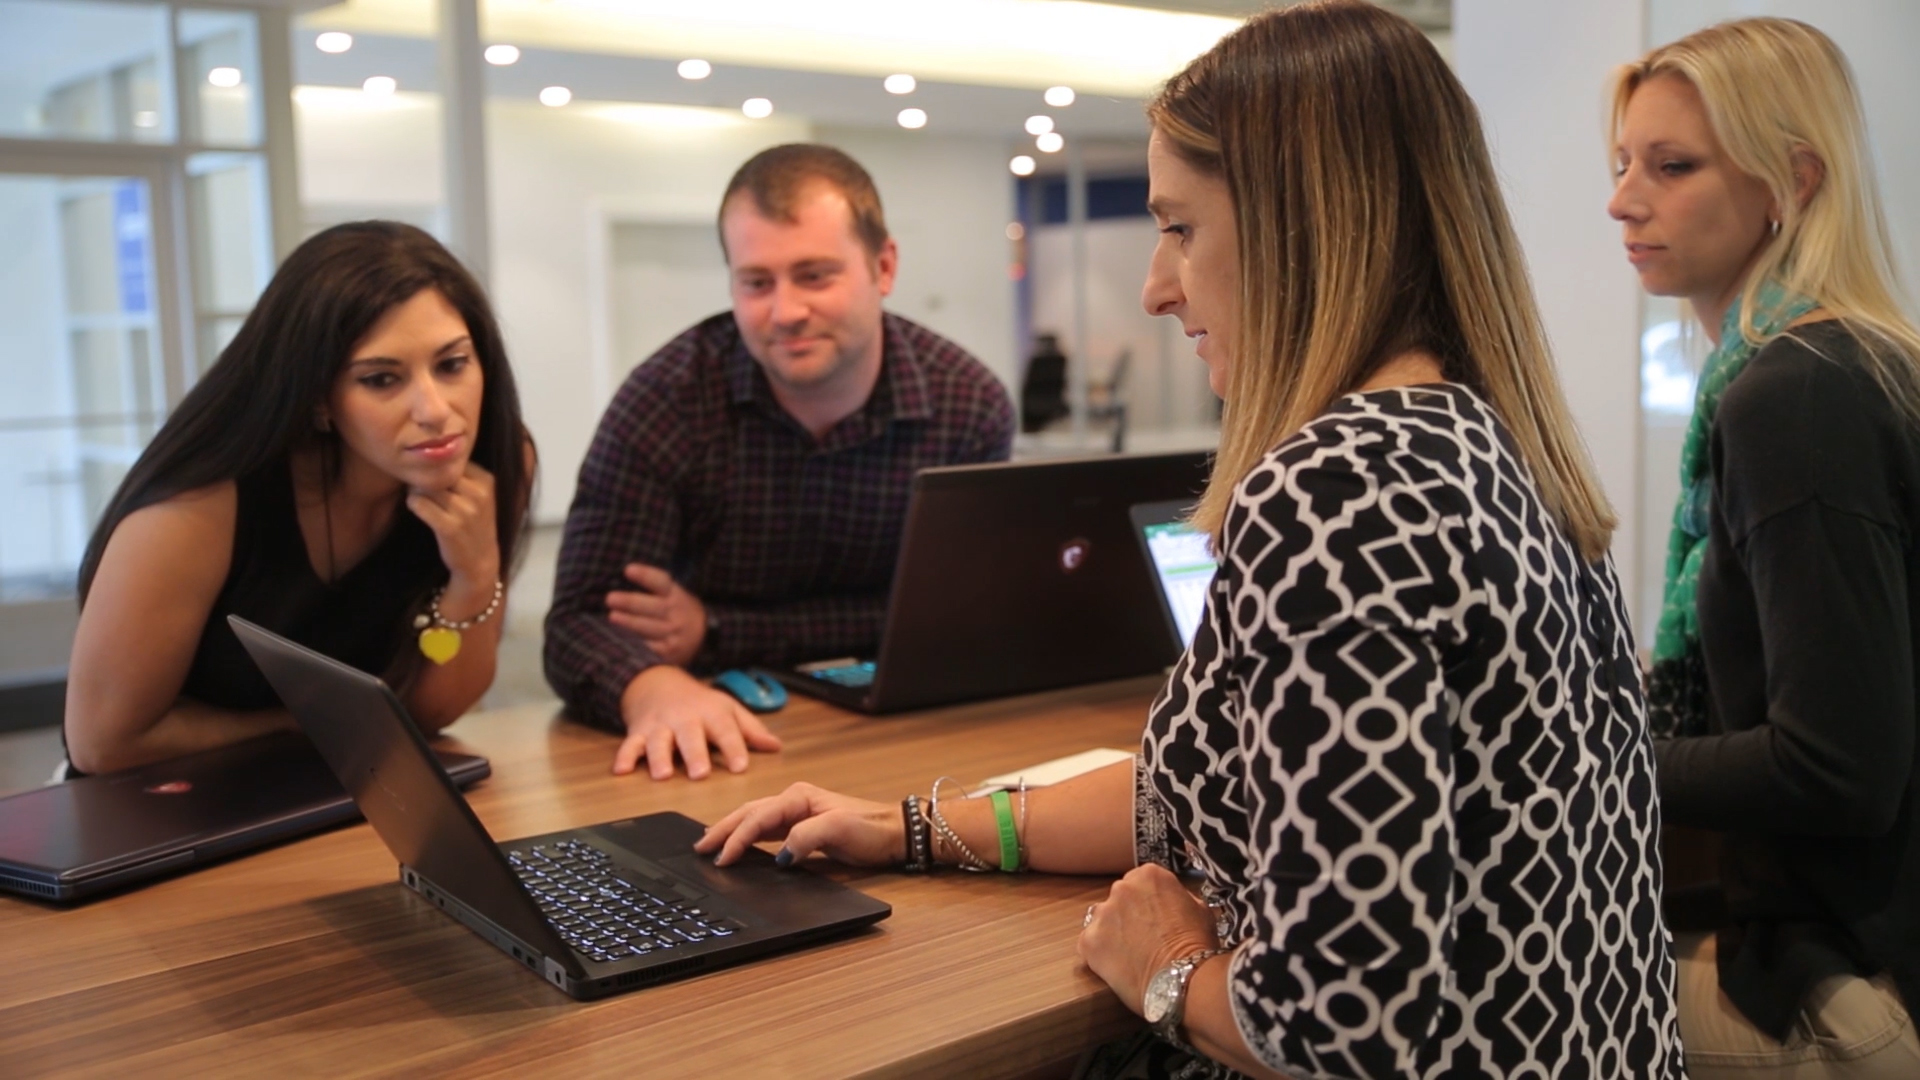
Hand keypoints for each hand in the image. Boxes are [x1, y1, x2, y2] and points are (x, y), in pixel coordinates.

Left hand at [406, 462, 499, 586]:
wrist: (480, 560)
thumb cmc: (473, 523)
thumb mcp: (477, 495)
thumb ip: (460, 475)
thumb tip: (428, 451)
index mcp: (486, 480)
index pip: (451, 460)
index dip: (436, 467)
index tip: (433, 478)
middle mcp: (479, 494)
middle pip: (437, 471)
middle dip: (425, 478)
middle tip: (421, 488)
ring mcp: (466, 512)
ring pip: (425, 486)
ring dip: (417, 492)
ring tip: (422, 501)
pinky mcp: (451, 528)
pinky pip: (419, 504)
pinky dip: (414, 505)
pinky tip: (419, 510)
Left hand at [608, 563, 705, 666]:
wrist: (703, 638)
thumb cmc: (677, 611)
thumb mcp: (675, 595)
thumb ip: (655, 588)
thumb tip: (625, 575)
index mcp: (677, 596)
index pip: (661, 582)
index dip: (645, 576)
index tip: (628, 570)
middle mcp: (678, 615)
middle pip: (653, 606)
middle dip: (631, 602)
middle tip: (610, 598)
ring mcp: (674, 635)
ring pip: (649, 628)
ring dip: (629, 622)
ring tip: (613, 616)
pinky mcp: (669, 653)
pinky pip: (648, 648)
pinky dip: (633, 642)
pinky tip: (621, 639)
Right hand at [615, 665, 781, 779]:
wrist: (659, 683)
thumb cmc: (700, 703)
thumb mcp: (728, 710)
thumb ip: (750, 730)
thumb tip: (776, 747)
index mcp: (711, 713)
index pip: (725, 730)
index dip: (734, 748)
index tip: (741, 767)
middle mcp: (684, 718)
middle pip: (690, 735)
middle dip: (694, 754)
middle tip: (700, 774)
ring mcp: (660, 725)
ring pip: (658, 740)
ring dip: (659, 757)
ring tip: (662, 775)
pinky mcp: (638, 731)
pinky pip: (629, 744)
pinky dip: (624, 756)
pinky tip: (621, 771)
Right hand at [693, 782, 901, 867]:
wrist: (895, 833)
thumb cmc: (871, 828)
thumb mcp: (839, 830)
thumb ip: (805, 838)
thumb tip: (780, 855)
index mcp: (798, 796)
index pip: (757, 817)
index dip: (736, 837)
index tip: (721, 858)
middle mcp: (794, 801)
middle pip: (749, 813)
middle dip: (723, 829)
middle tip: (699, 847)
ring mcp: (797, 812)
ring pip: (755, 820)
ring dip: (732, 832)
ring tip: (710, 844)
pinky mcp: (802, 827)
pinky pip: (767, 830)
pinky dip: (749, 837)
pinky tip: (740, 845)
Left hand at [1079, 863, 1219, 1014]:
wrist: (1183, 978)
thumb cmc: (1197, 946)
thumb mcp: (1200, 909)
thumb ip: (1179, 898)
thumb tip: (1174, 904)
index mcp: (1149, 875)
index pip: (1141, 883)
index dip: (1148, 903)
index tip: (1154, 918)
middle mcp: (1121, 888)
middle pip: (1119, 899)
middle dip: (1128, 916)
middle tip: (1143, 939)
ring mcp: (1102, 914)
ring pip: (1101, 920)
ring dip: (1112, 933)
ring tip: (1130, 955)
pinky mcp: (1089, 941)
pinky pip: (1089, 945)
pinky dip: (1100, 955)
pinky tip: (1118, 967)